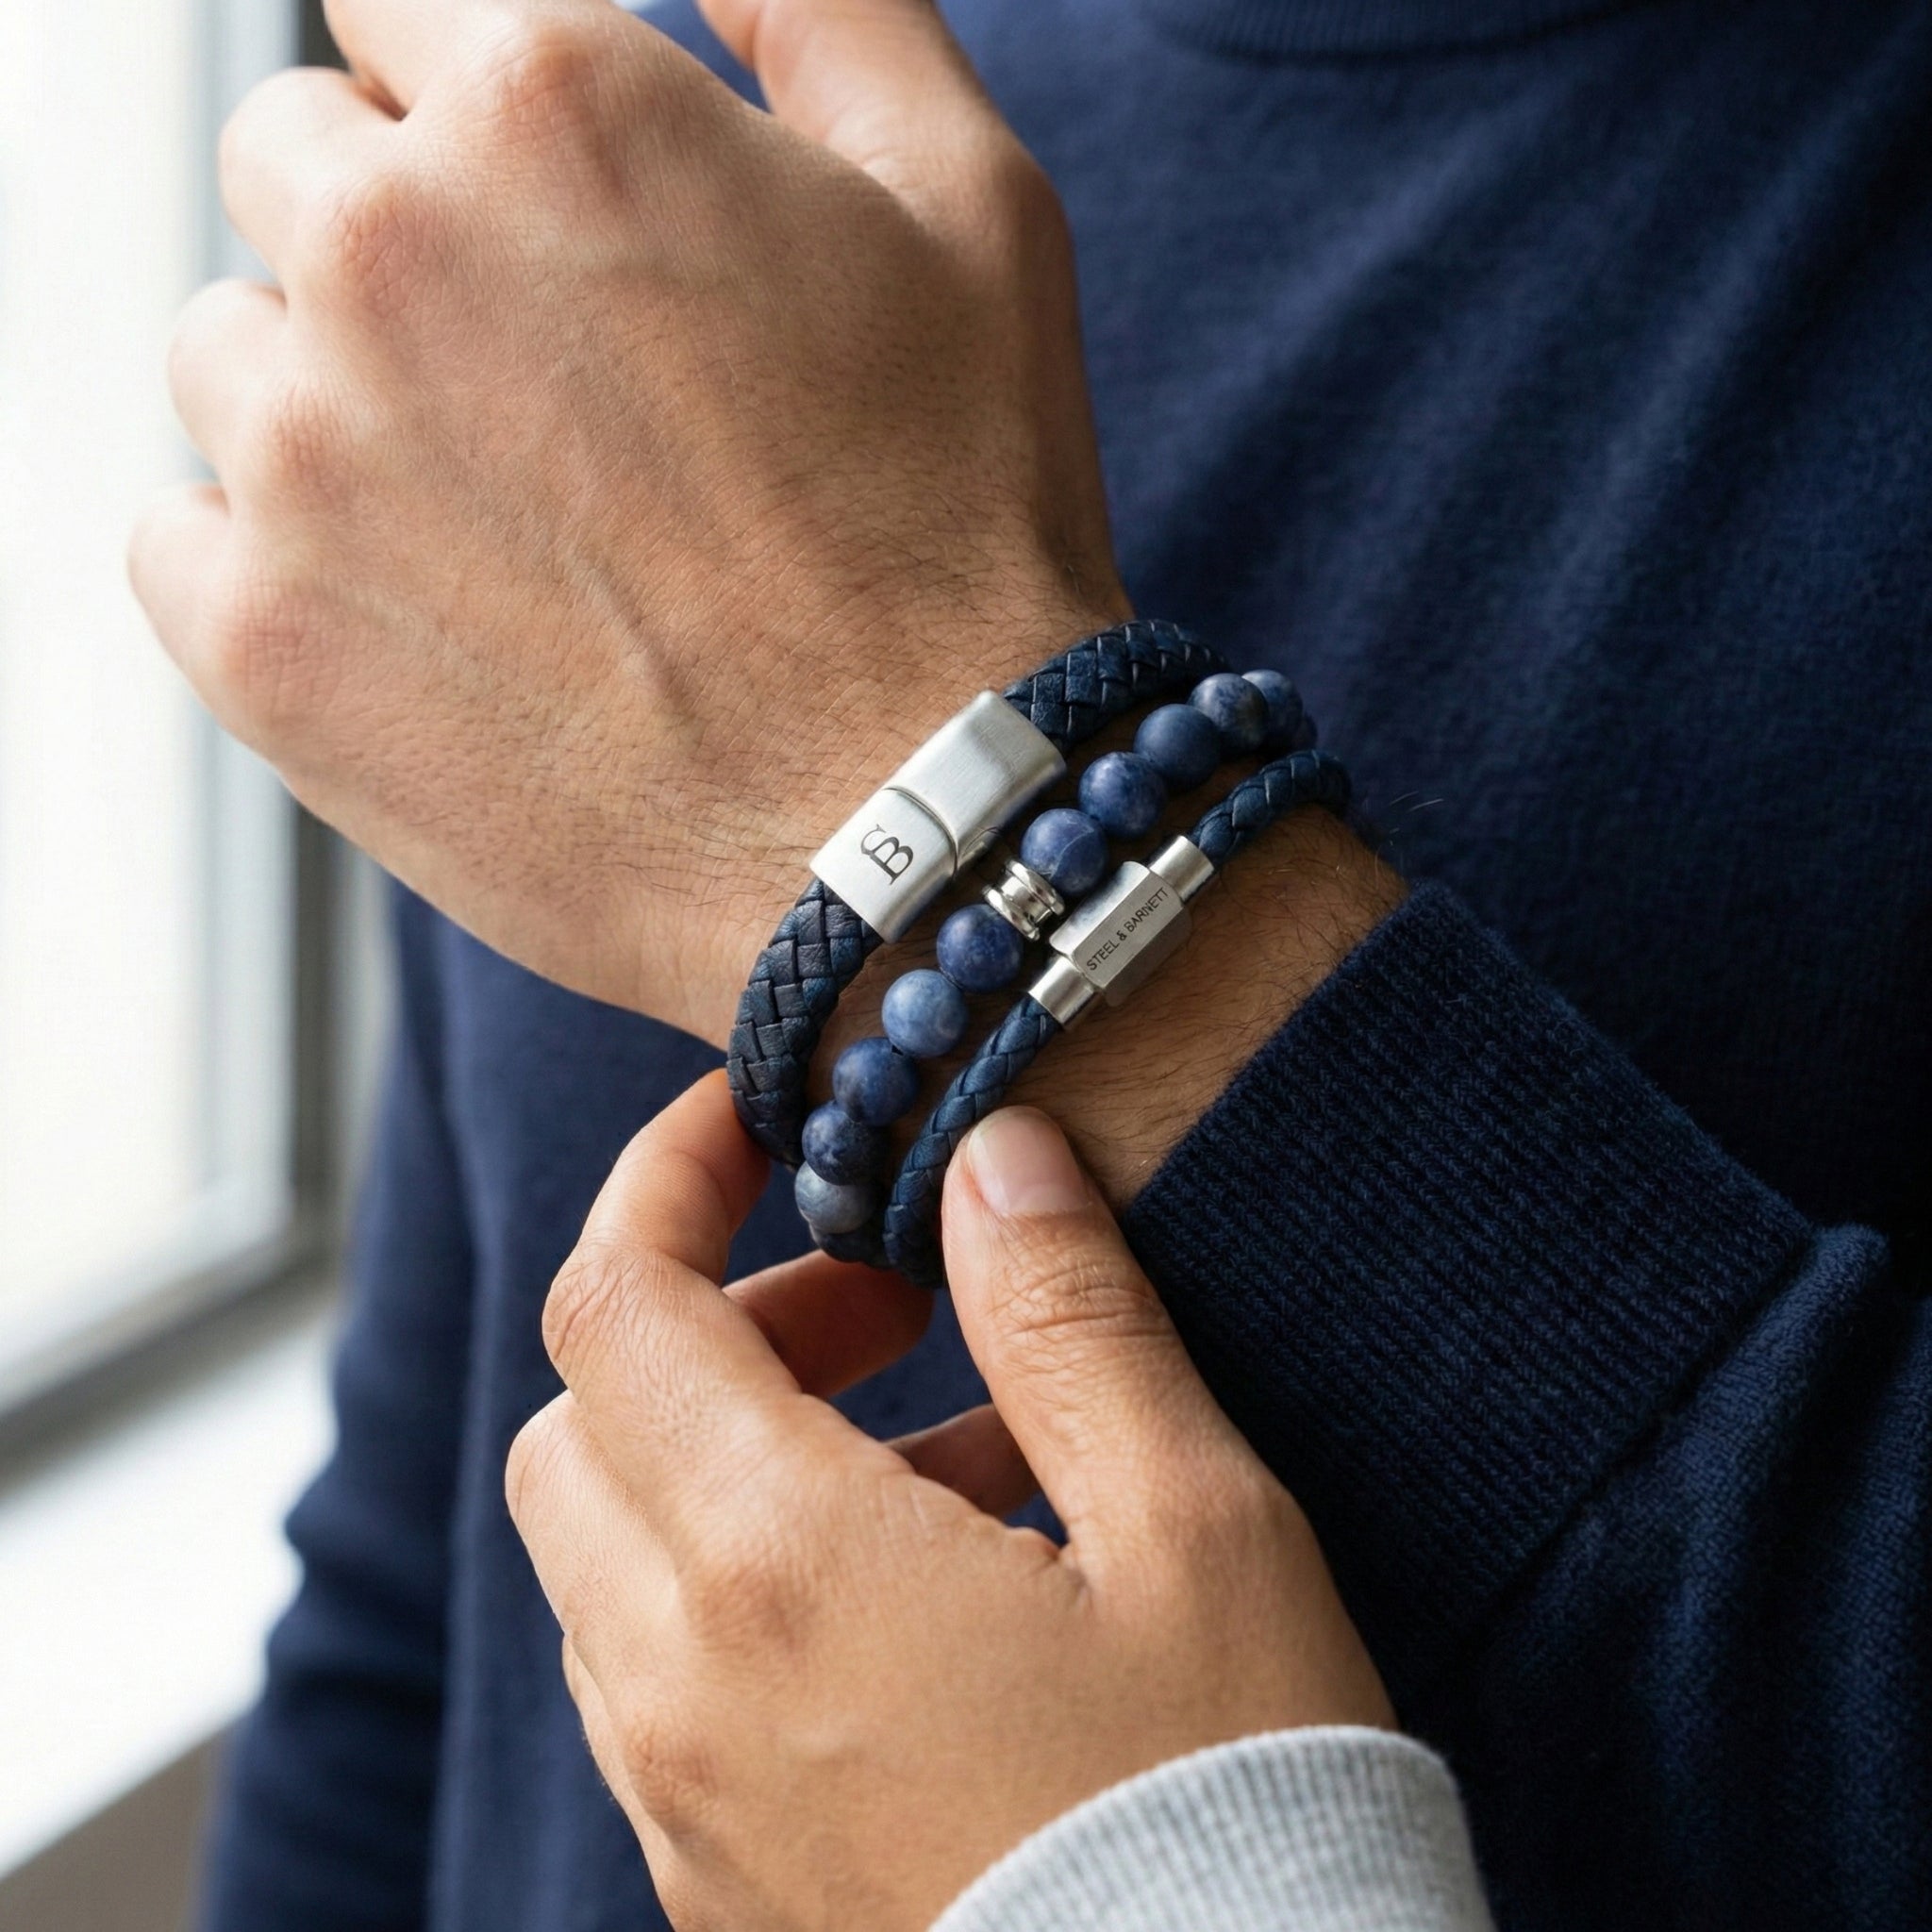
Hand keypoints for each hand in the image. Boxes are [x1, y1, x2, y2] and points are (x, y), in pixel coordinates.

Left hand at [131, 0, 1124, 1042]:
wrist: (921, 831)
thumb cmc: (962, 528)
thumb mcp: (968, 199)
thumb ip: (813, 2)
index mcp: (547, 105)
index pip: (389, 2)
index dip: (474, 104)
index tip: (535, 210)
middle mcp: (384, 246)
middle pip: (291, 162)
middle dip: (399, 238)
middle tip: (547, 394)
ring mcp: (297, 454)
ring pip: (229, 351)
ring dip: (335, 404)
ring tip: (508, 530)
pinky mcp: (257, 641)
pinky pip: (179, 532)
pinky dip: (275, 561)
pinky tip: (429, 619)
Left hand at [507, 1073, 1393, 1931]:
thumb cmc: (1236, 1818)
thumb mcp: (1189, 1529)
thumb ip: (1067, 1315)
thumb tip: (987, 1156)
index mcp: (782, 1570)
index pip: (614, 1305)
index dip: (669, 1181)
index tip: (754, 1127)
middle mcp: (684, 1692)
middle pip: (585, 1421)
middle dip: (713, 1320)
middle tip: (884, 1308)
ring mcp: (685, 1807)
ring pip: (612, 1553)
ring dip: (734, 1454)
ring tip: (952, 1455)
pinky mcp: (718, 1889)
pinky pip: (662, 1682)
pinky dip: (743, 1584)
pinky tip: (926, 1597)